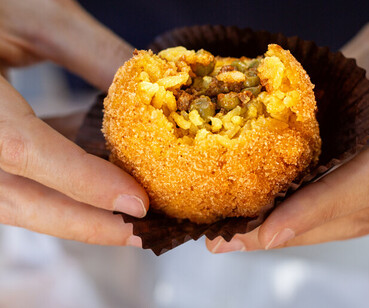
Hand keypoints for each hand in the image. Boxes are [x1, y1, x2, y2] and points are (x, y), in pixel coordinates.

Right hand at [0, 0, 148, 246]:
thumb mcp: (39, 15)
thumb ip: (96, 54)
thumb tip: (153, 94)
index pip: (20, 148)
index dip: (82, 183)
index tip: (137, 204)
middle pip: (8, 197)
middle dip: (76, 223)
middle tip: (134, 235)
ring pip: (4, 200)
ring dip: (64, 214)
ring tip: (117, 220)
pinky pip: (4, 182)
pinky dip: (48, 191)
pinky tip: (87, 188)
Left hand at [207, 11, 368, 252]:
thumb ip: (345, 76)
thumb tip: (292, 107)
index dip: (320, 206)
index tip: (267, 230)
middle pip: (364, 215)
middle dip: (296, 232)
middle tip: (233, 241)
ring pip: (366, 221)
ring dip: (306, 231)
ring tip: (248, 235)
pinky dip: (327, 216)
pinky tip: (290, 216)